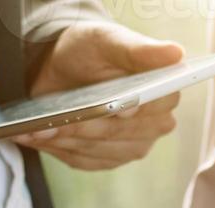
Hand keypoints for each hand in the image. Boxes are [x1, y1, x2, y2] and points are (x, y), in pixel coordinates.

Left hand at [15, 23, 183, 169]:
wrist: (62, 69)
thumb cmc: (89, 51)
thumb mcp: (110, 41)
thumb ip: (140, 50)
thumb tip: (175, 54)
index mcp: (163, 93)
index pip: (156, 107)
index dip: (133, 109)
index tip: (116, 109)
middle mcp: (155, 124)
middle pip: (123, 133)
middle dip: (88, 126)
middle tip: (56, 120)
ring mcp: (133, 145)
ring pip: (100, 149)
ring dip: (68, 139)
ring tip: (39, 128)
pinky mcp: (109, 159)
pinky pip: (85, 160)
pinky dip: (61, 149)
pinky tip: (42, 136)